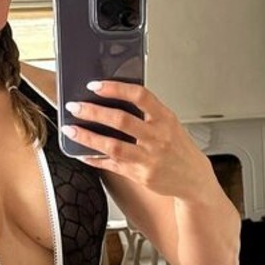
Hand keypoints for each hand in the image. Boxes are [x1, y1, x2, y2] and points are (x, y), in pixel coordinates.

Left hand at [62, 82, 211, 199]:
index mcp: (165, 119)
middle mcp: (158, 138)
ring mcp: (149, 158)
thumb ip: (148, 113)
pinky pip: (112, 166)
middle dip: (93, 111)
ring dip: (87, 136)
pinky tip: (82, 153)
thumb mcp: (170, 124)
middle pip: (121, 120)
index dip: (116, 88)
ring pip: (112, 145)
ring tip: (71, 129)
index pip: (140, 96)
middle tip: (75, 106)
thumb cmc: (180, 148)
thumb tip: (114, 99)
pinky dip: (95, 159)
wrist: (194, 180)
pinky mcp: (141, 176)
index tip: (95, 85)